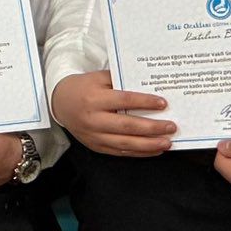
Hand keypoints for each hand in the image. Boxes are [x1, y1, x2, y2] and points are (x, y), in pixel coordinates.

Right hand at [50, 70, 174, 156]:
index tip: (163, 103)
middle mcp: (93, 119)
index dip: (144, 102)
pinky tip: (154, 150)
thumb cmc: (83, 88)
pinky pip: (120, 152)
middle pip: (127, 126)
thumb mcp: (97, 78)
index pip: (123, 100)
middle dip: (152, 127)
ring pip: (125, 143)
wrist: (59, 103)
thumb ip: (119, 81)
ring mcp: (94, 135)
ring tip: (167, 142)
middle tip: (171, 127)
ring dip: (149, 144)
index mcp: (94, 99)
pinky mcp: (96, 146)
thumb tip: (148, 86)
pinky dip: (139, 152)